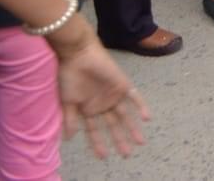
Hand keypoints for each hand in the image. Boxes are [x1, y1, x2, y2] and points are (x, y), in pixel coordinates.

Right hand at [48, 18, 148, 158]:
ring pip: (125, 116)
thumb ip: (69, 119)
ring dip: (132, 128)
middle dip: (119, 140)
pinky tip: (146, 119)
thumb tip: (70, 138)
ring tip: (140, 142)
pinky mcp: (122, 85)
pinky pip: (134, 97)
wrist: (78, 55)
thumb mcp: (67, 101)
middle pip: (113, 126)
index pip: (95, 131)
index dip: (98, 144)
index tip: (103, 157)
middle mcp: (103, 104)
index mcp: (88, 110)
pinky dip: (140, 107)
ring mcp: (113, 95)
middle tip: (127, 154)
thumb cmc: (69, 77)